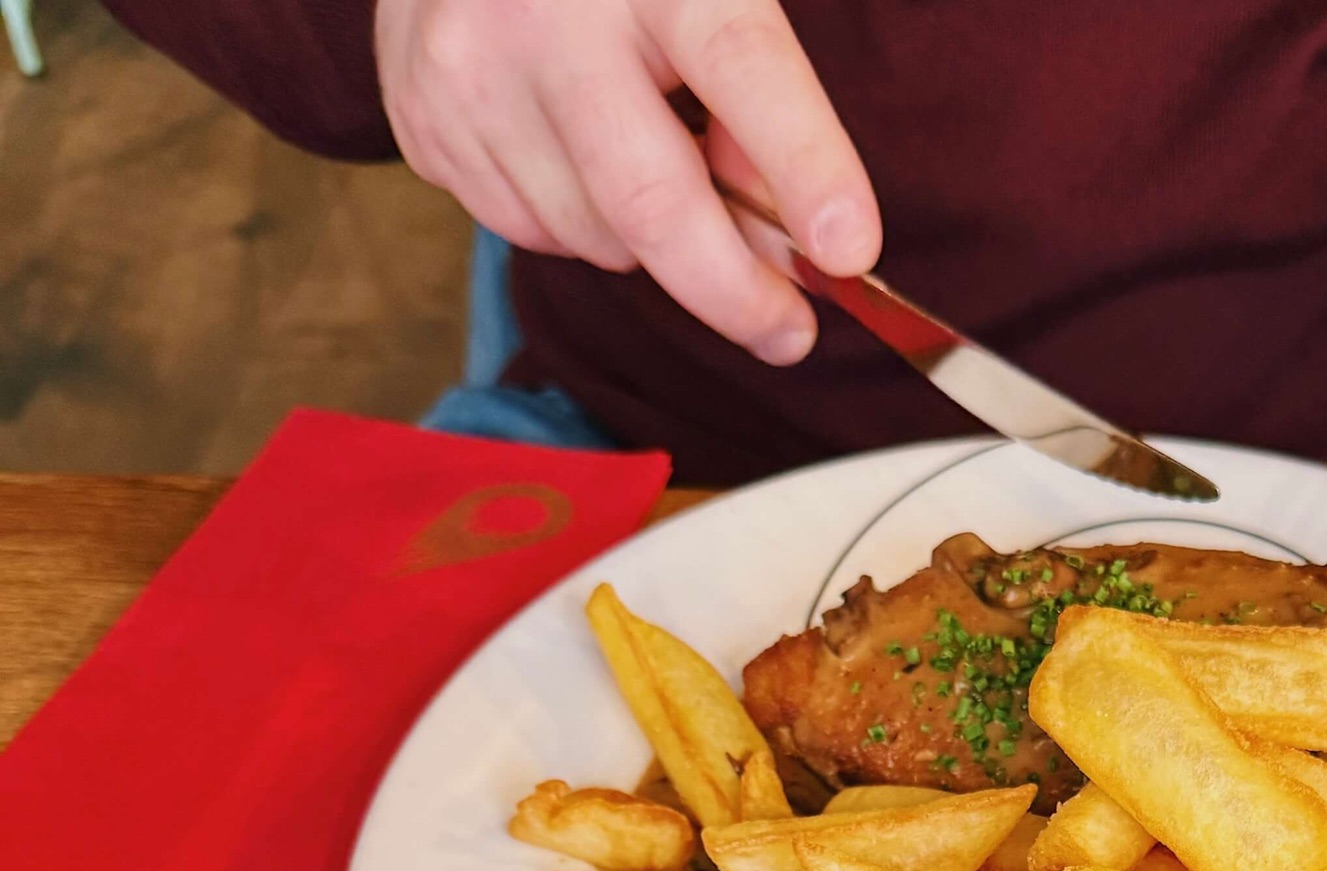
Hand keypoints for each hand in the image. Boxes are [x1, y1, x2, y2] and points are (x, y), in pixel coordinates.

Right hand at [375, 0, 879, 364]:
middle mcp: (545, 13)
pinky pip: (535, 234)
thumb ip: (759, 98)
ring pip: (598, 239)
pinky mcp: (427, 125)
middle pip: (654, 204)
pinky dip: (579, 223)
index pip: (744, 67)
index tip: (851, 251)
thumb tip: (794, 241)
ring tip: (649, 159)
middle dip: (735, 293)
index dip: (806, 166)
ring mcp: (470, 73)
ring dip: (650, 244)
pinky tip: (574, 150)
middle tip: (790, 335)